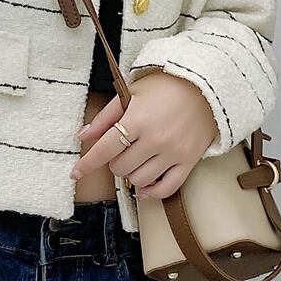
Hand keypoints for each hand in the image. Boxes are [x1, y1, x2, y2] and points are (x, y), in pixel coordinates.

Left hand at [69, 70, 218, 198]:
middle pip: (120, 167)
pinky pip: (166, 189)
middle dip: (114, 161)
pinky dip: (151, 192)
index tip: (75, 173)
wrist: (204, 87)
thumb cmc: (165, 87)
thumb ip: (106, 117)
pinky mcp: (189, 162)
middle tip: (120, 149)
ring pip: (139, 180)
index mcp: (138, 119)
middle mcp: (156, 139)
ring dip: (130, 174)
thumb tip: (83, 136)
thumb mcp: (131, 93)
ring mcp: (174, 153)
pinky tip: (143, 186)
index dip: (87, 164)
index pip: (105, 149)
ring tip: (134, 160)